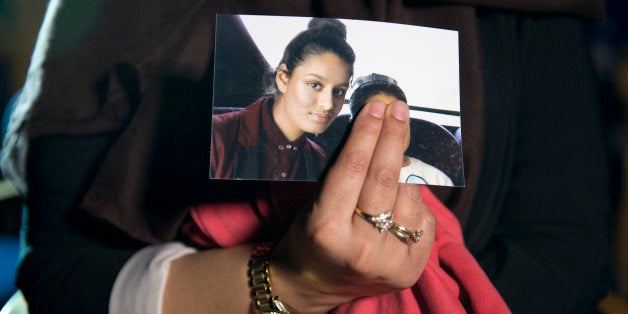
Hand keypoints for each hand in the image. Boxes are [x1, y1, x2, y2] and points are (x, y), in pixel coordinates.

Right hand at [272, 100, 435, 312]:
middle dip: (395, 137)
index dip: (368, 132)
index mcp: (326, 229)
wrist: (312, 284)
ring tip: (397, 154)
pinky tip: (402, 194)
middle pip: (386, 179)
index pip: (354, 168)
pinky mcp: (409, 271)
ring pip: (411, 196)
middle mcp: (360, 248)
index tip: (377, 107)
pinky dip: (415, 201)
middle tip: (399, 110)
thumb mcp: (314, 203)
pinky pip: (425, 219)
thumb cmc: (309, 236)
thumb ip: (345, 174)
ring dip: (407, 169)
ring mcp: (388, 263)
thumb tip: (379, 130)